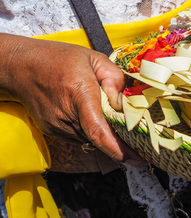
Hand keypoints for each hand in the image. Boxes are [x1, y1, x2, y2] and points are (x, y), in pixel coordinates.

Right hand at [0, 33, 141, 164]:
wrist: (22, 67)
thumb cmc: (59, 59)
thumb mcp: (93, 58)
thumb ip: (114, 77)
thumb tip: (123, 101)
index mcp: (79, 93)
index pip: (98, 130)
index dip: (118, 149)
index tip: (137, 159)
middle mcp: (66, 115)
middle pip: (99, 138)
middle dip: (122, 144)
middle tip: (142, 146)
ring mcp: (57, 126)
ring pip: (91, 140)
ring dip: (107, 137)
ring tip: (122, 128)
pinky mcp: (53, 131)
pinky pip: (80, 137)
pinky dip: (93, 133)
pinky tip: (99, 121)